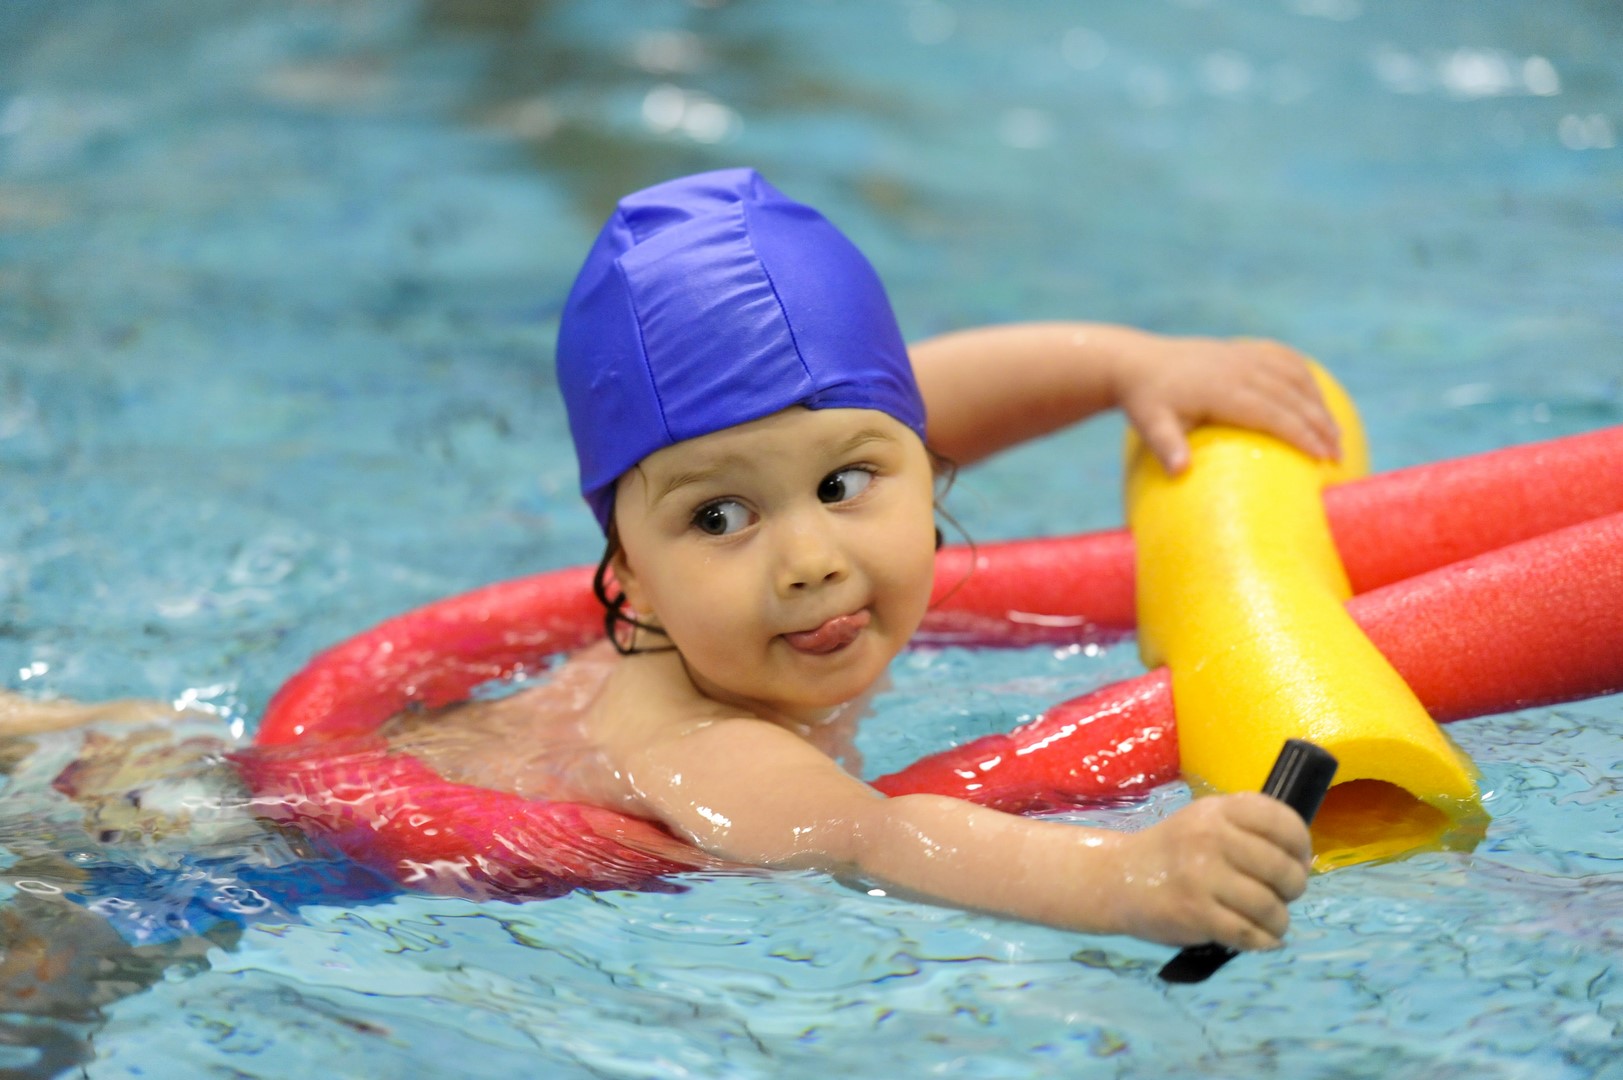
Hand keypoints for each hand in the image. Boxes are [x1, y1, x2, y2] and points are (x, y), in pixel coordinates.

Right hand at [1104, 792, 1312, 950]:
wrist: (1119, 877)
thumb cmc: (1173, 851)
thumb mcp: (1206, 820)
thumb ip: (1249, 830)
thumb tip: (1302, 862)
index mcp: (1219, 810)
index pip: (1282, 822)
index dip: (1302, 846)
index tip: (1298, 861)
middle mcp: (1211, 838)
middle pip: (1283, 869)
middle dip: (1294, 888)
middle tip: (1284, 895)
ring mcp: (1202, 876)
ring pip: (1270, 907)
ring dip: (1279, 921)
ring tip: (1271, 922)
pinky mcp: (1196, 912)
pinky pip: (1249, 933)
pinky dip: (1262, 941)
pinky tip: (1259, 938)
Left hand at [1112, 336, 1341, 473]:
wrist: (1136, 362)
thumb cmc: (1145, 400)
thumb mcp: (1150, 424)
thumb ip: (1166, 446)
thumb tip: (1179, 472)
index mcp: (1223, 389)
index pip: (1273, 414)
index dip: (1302, 435)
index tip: (1324, 458)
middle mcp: (1239, 368)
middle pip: (1293, 397)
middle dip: (1320, 425)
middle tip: (1338, 456)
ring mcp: (1244, 355)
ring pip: (1295, 377)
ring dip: (1319, 404)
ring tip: (1335, 434)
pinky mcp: (1243, 349)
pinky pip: (1285, 358)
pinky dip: (1306, 378)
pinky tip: (1316, 397)